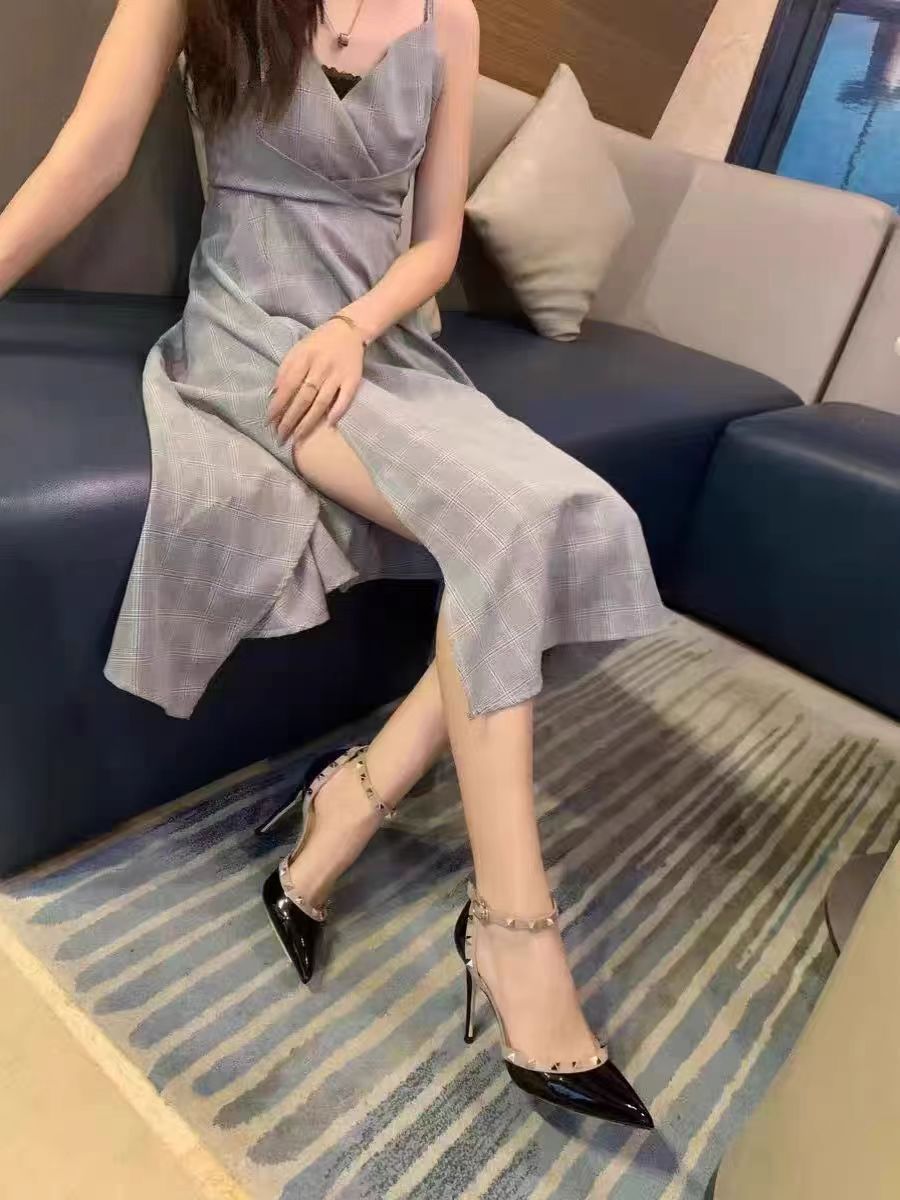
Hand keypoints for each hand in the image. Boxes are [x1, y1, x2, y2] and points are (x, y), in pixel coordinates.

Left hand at [267, 318, 364, 443]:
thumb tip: (273, 395)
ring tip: (298, 438)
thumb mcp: (297, 351)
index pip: (288, 386)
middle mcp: (320, 367)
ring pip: (321, 402)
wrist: (348, 331)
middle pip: (303, 398)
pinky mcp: (353, 380)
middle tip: (280, 437)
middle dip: (290, 419)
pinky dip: (337, 412)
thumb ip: (285, 371)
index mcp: (304, 358)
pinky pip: (345, 399)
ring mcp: (337, 375)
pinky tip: (328, 425)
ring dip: (309, 422)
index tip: (269, 422)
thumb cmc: (318, 344)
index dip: (278, 405)